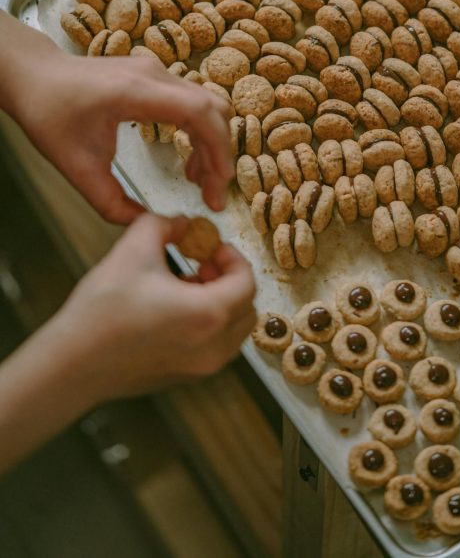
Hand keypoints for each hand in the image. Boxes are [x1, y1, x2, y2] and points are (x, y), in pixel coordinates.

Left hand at [0, 12, 233, 221]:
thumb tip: (145, 223)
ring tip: (199, 182)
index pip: (200, 113)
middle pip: (213, 109)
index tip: (215, 189)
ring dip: (211, 144)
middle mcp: (155, 75)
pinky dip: (199, 132)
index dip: (218, 151)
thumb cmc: (49, 114)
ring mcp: (158, 72)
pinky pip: (193, 102)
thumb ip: (110, 202)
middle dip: (220, 154)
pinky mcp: (156, 76)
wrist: (34, 76)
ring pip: (208, 105)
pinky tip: (187, 160)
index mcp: (136, 92)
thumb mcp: (76, 167)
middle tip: (211, 194)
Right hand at [60, 213, 256, 396]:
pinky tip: (174, 309)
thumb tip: (180, 222)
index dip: (233, 258)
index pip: (246, 282)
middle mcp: (213, 347)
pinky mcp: (184, 378)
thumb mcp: (133, 249)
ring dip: (220, 303)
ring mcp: (200, 368)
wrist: (71, 363)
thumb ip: (162, 225)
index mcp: (208, 314)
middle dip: (230, 281)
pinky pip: (214, 347)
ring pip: (232, 331)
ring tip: (187, 285)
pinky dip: (207, 325)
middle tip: (205, 264)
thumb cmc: (102, 311)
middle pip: (246, 308)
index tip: (214, 247)